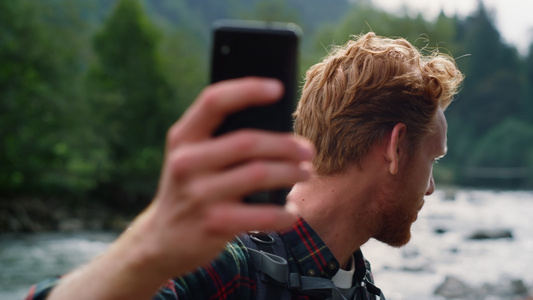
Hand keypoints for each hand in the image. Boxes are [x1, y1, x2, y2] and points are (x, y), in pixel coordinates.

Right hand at [133, 77, 312, 274]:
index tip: (278, 88)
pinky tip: (292, 212)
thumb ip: (218, 138)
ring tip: (305, 173)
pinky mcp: (214, 224)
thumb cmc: (190, 188)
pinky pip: (263, 215)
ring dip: (291, 173)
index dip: (248, 90)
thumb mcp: (190, 157)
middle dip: (286, 145)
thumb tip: (277, 124)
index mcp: (183, 138)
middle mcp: (186, 163)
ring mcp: (199, 195)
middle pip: (248, 142)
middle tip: (308, 151)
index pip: (214, 101)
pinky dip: (285, 213)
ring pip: (259, 174)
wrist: (163, 240)